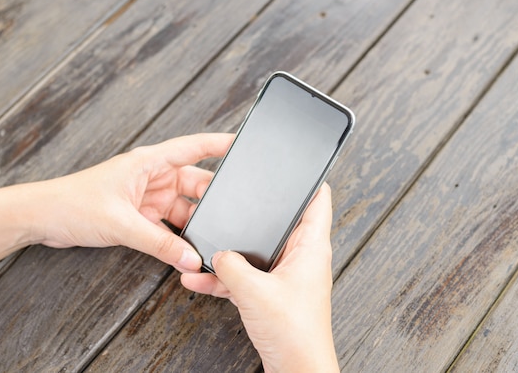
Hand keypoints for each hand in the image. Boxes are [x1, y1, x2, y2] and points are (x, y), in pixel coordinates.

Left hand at [30, 133, 233, 271]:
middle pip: (195, 183)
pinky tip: (187, 250)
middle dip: (213, 198)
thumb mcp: (122, 224)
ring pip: (184, 208)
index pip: (193, 147)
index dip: (220, 144)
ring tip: (211, 238)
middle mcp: (152, 177)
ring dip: (195, 223)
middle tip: (233, 213)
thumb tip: (190, 258)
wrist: (43, 219)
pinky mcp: (140, 216)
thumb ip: (159, 244)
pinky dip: (178, 238)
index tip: (244, 145)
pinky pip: (169, 226)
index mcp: (149, 163)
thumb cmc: (73, 203)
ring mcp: (147, 197)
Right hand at [181, 184, 338, 371]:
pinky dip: (224, 276)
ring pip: (255, 250)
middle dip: (251, 214)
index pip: (318, 199)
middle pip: (277, 222)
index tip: (289, 165)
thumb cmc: (294, 332)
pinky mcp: (272, 293)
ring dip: (230, 251)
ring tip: (203, 248)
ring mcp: (286, 275)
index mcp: (311, 246)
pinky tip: (199, 278)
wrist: (296, 370)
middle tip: (230, 201)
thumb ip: (230, 266)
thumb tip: (216, 254)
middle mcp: (301, 256)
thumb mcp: (254, 291)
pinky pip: (245, 275)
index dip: (307, 178)